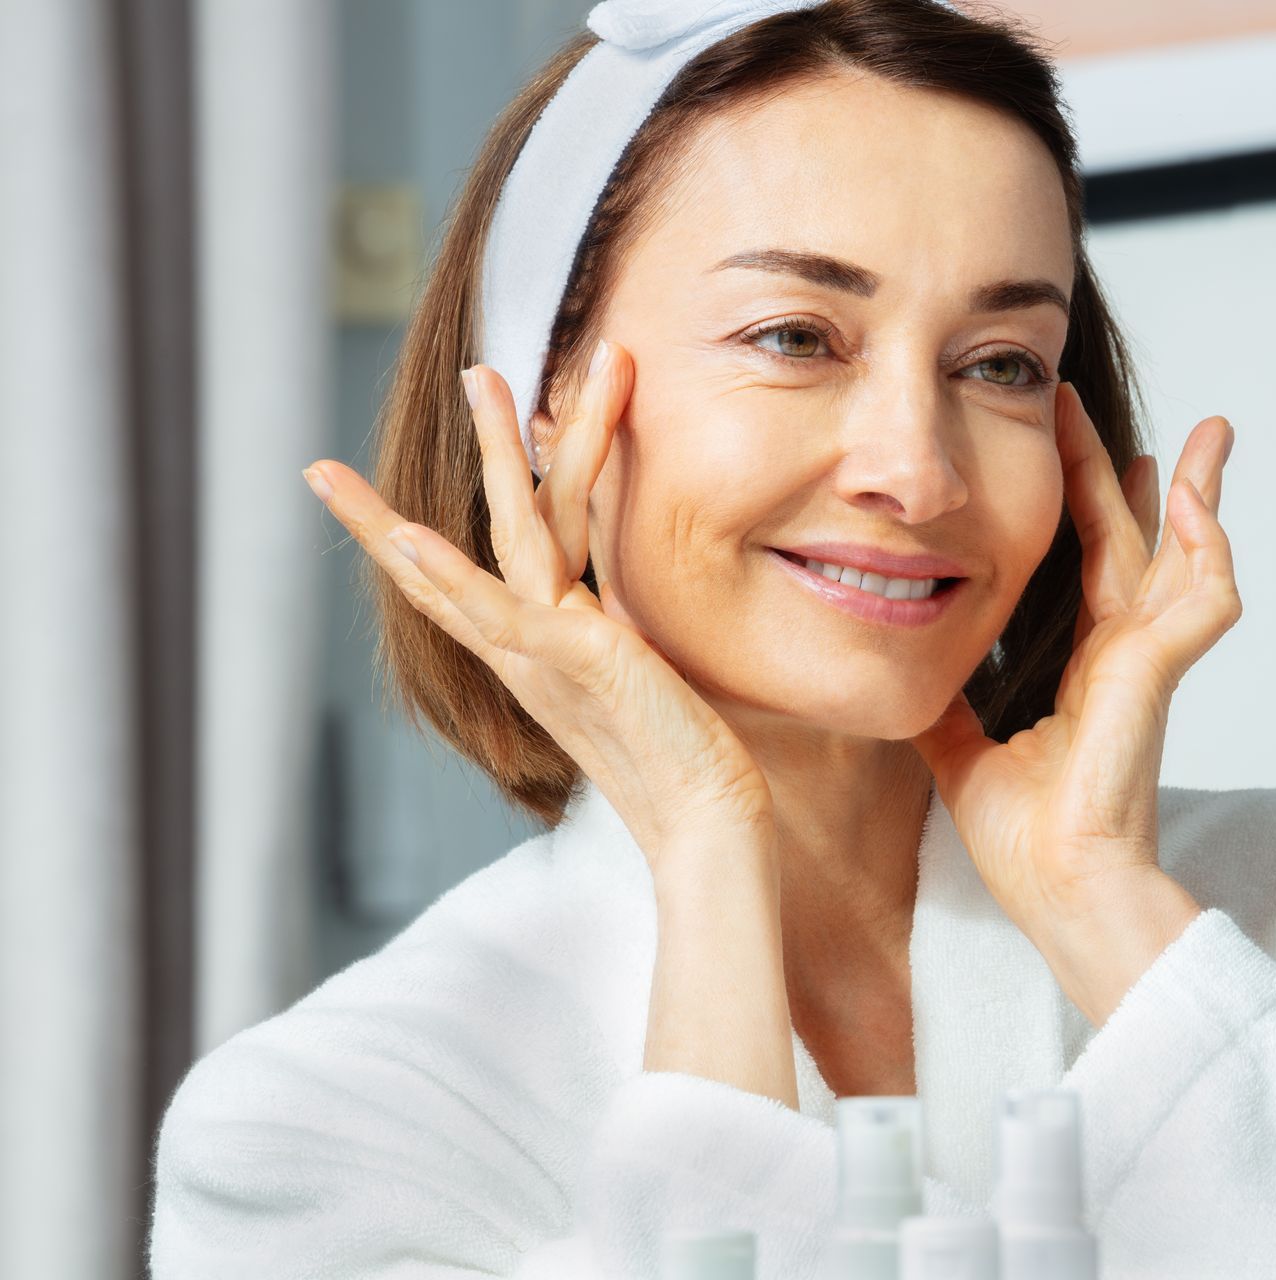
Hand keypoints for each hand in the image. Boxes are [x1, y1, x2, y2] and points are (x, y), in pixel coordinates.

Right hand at [301, 343, 776, 866]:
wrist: (703, 823)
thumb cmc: (683, 763)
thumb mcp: (645, 682)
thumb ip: (621, 639)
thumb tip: (627, 607)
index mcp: (547, 644)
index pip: (497, 557)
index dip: (466, 505)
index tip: (454, 446)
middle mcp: (532, 643)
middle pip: (490, 527)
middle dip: (480, 448)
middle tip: (470, 368)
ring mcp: (543, 651)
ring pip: (507, 532)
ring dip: (495, 451)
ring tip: (484, 374)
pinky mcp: (569, 663)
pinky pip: (498, 608)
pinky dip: (446, 574)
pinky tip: (409, 534)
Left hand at [911, 380, 1239, 1011]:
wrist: (1060, 891)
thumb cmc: (1027, 842)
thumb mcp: (962, 750)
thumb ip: (948, 705)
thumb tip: (912, 668)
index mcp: (1085, 668)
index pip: (1086, 564)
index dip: (1080, 501)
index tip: (1071, 444)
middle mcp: (1122, 656)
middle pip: (1134, 540)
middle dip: (1131, 471)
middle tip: (1117, 409)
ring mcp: (1147, 663)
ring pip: (1185, 556)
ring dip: (1198, 492)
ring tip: (1212, 432)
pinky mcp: (1158, 675)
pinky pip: (1203, 600)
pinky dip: (1207, 549)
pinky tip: (1197, 503)